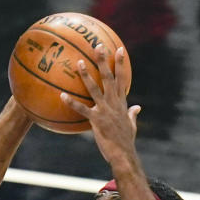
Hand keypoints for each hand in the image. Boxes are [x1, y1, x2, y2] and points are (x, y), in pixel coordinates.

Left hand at [61, 45, 140, 167]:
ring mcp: (105, 110)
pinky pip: (81, 109)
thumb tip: (138, 107)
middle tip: (98, 46)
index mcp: (121, 102)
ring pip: (94, 89)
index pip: (122, 78)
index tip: (119, 49)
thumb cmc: (126, 141)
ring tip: (79, 62)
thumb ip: (133, 114)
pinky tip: (62, 95)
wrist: (123, 154)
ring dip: (86, 75)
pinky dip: (71, 103)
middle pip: (108, 78)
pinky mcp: (96, 120)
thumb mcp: (132, 125)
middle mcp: (114, 103)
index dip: (121, 63)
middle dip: (104, 61)